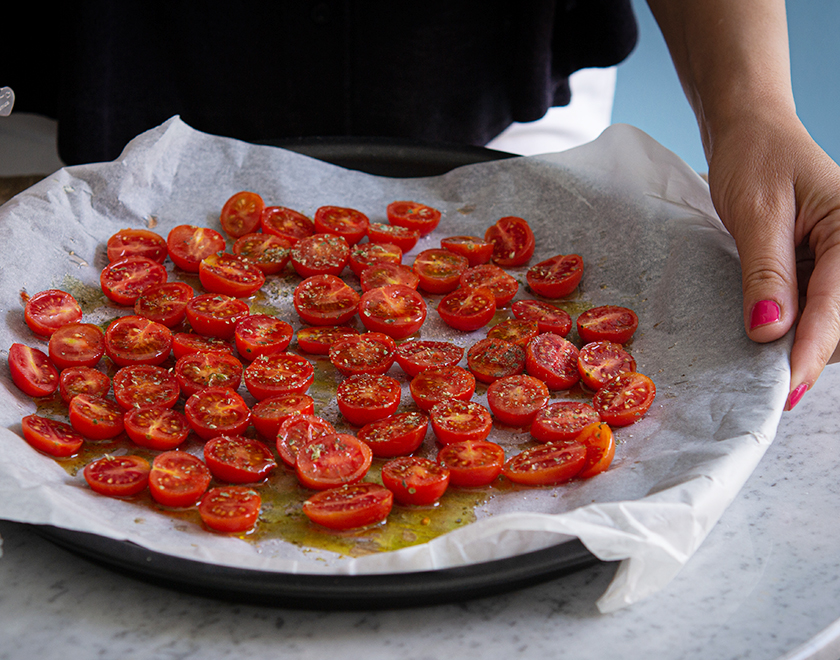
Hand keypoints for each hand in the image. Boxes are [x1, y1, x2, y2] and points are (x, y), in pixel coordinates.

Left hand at [706, 108, 839, 408]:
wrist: (751, 132)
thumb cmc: (756, 157)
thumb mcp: (756, 213)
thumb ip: (766, 273)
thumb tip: (771, 332)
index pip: (837, 305)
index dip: (811, 350)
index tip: (787, 386)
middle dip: (810, 352)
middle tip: (771, 381)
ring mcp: (839, 258)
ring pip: (831, 320)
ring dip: (800, 343)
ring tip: (761, 361)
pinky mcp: (823, 266)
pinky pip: (815, 307)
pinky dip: (792, 326)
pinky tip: (766, 331)